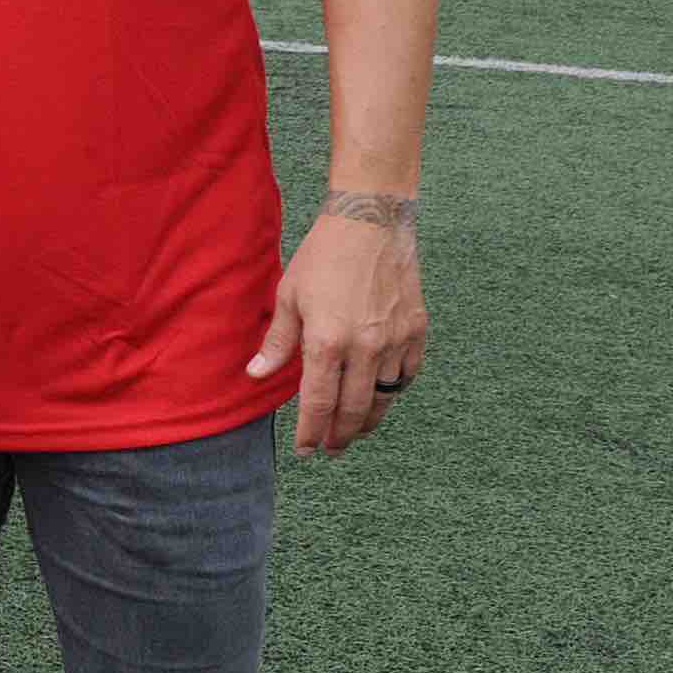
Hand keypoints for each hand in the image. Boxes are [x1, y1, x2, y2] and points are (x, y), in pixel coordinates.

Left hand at [247, 193, 428, 455]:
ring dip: (368, 420)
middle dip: (341, 436)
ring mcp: (395, 340)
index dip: (311, 432)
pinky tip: (382, 396)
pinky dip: (394, 391)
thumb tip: (255, 376)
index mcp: (327, 341)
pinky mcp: (417, 330)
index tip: (306, 450)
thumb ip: (277, 343)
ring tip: (355, 431)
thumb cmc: (322, 257)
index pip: (318, 403)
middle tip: (331, 449)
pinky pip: (408, 375)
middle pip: (354, 409)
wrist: (371, 223)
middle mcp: (365, 347)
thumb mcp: (288, 297)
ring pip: (385, 397)